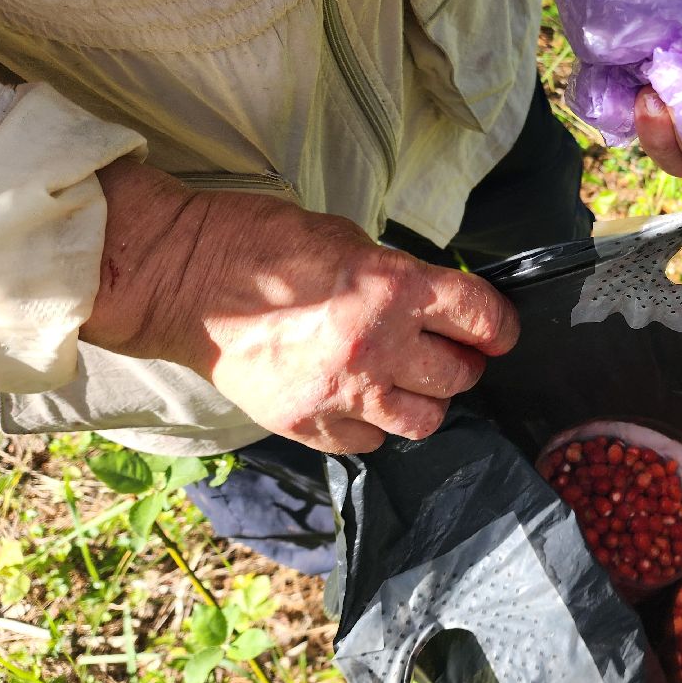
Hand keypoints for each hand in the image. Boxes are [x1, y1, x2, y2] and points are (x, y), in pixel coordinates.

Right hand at [83, 159, 517, 452]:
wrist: (182, 279)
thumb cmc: (260, 244)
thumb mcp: (347, 240)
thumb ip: (398, 276)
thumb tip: (437, 302)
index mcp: (393, 289)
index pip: (480, 317)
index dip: (500, 326)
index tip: (500, 332)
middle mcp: (377, 347)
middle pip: (460, 375)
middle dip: (464, 362)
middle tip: (449, 350)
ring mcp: (343, 394)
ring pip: (424, 421)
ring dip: (425, 400)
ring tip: (408, 380)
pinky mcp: (309, 426)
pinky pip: (370, 443)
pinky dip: (374, 424)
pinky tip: (360, 398)